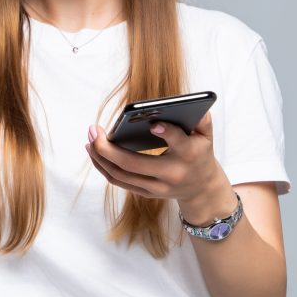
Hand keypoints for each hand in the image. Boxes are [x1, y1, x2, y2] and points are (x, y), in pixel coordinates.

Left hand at [85, 112, 228, 210]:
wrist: (202, 188)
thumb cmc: (200, 153)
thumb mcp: (206, 135)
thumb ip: (202, 119)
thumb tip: (186, 103)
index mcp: (189, 155)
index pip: (178, 143)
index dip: (166, 133)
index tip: (153, 123)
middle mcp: (171, 174)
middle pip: (133, 164)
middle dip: (108, 147)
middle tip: (93, 130)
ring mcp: (158, 187)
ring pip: (121, 175)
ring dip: (100, 157)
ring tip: (90, 139)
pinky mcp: (147, 193)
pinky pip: (120, 182)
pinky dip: (104, 167)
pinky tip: (94, 152)